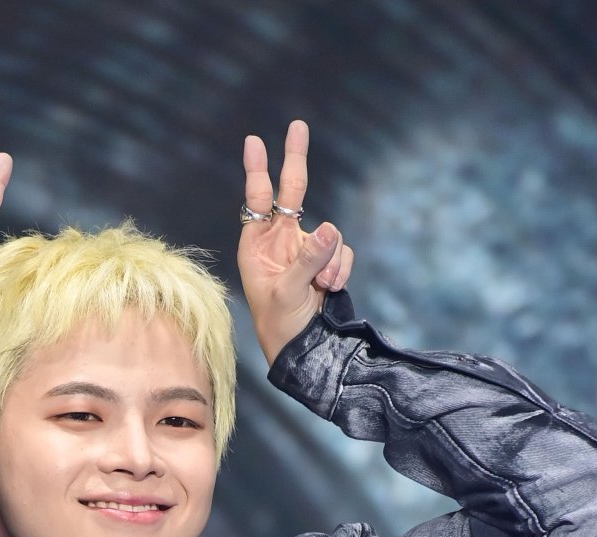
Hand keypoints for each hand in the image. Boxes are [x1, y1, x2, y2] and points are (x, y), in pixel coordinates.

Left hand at [237, 119, 354, 367]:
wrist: (302, 350)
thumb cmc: (278, 325)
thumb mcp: (287, 292)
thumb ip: (307, 259)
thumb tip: (330, 227)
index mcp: (257, 246)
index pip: (257, 199)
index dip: (257, 170)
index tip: (254, 141)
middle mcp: (280, 242)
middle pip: (292, 191)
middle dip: (296, 160)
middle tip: (298, 125)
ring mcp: (306, 250)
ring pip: (329, 232)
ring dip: (330, 259)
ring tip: (321, 287)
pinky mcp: (327, 261)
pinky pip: (341, 251)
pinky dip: (340, 269)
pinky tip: (331, 289)